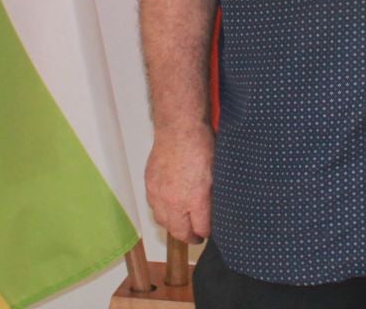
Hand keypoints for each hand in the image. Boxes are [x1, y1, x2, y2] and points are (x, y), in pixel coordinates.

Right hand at [146, 122, 214, 242]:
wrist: (179, 129)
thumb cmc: (200, 145)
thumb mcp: (216, 174)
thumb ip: (213, 197)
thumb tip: (213, 210)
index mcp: (196, 199)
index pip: (201, 228)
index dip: (206, 232)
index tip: (208, 231)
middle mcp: (175, 201)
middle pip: (179, 232)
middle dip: (189, 236)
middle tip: (195, 236)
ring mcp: (159, 194)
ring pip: (163, 222)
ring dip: (173, 226)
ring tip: (181, 224)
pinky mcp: (149, 186)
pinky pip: (153, 207)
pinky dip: (161, 211)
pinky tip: (168, 207)